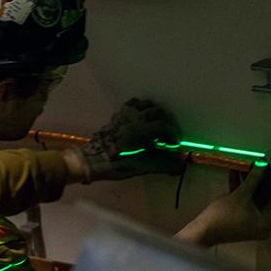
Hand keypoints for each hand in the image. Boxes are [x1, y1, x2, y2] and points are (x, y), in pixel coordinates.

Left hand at [63, 98, 182, 182]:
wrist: (91, 159)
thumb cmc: (116, 164)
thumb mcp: (141, 166)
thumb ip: (162, 164)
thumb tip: (179, 165)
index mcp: (140, 130)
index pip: (164, 127)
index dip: (173, 135)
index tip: (175, 144)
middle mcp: (134, 117)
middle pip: (158, 112)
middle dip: (166, 123)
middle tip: (167, 136)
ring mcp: (125, 113)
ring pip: (146, 105)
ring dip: (155, 113)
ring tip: (156, 125)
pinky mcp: (118, 114)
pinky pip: (133, 104)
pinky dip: (141, 108)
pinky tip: (141, 119)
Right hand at [176, 165, 270, 247]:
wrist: (202, 231)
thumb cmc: (223, 216)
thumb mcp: (241, 195)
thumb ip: (254, 179)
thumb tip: (263, 165)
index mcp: (266, 222)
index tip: (269, 169)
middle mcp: (261, 224)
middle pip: (264, 198)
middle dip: (258, 180)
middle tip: (256, 165)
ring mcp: (249, 222)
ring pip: (252, 198)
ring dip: (247, 182)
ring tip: (243, 166)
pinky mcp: (238, 219)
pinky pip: (243, 202)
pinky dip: (240, 190)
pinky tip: (234, 174)